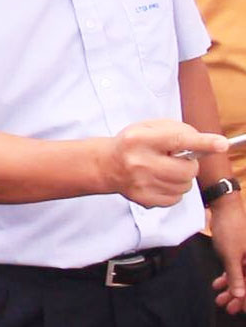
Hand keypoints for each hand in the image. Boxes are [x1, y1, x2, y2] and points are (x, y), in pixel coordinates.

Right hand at [104, 120, 226, 207]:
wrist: (106, 165)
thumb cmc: (132, 143)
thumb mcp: (148, 127)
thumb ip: (177, 131)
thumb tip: (206, 144)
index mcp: (140, 139)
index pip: (177, 140)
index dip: (202, 142)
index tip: (221, 144)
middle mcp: (140, 162)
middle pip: (187, 169)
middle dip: (189, 165)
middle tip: (176, 159)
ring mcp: (142, 183)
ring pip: (184, 186)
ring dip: (181, 178)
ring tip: (165, 170)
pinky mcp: (144, 199)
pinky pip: (176, 199)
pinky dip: (173, 190)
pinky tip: (160, 181)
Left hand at [210, 195, 245, 312]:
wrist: (225, 207)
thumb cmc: (230, 229)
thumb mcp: (231, 256)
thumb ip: (235, 277)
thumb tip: (240, 295)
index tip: (240, 310)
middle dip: (238, 297)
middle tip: (226, 308)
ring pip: (243, 277)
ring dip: (231, 289)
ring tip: (219, 300)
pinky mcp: (241, 252)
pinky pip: (237, 268)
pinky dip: (228, 277)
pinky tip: (217, 285)